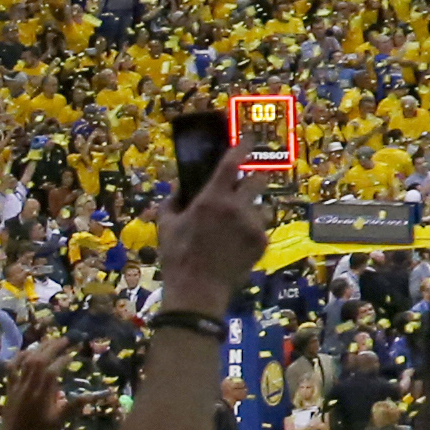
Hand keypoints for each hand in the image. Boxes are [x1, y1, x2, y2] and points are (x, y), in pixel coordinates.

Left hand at [0, 343, 65, 429]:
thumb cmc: (38, 429)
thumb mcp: (58, 422)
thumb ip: (72, 408)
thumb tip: (88, 396)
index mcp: (41, 395)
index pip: (51, 372)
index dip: (62, 361)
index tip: (72, 355)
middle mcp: (29, 387)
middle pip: (39, 362)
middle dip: (52, 348)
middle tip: (64, 339)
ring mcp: (17, 385)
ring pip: (26, 362)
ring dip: (39, 349)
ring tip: (50, 340)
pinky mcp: (10, 385)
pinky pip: (11, 368)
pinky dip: (18, 357)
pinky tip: (27, 350)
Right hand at [155, 152, 259, 319]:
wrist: (197, 291)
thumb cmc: (177, 256)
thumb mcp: (166, 225)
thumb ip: (173, 200)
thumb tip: (180, 186)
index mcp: (211, 199)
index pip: (233, 163)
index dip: (243, 147)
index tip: (249, 139)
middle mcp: (237, 207)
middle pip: (258, 179)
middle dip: (253, 179)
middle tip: (244, 186)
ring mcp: (253, 225)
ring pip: (261, 206)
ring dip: (252, 209)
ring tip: (235, 225)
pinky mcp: (263, 241)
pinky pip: (261, 227)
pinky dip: (251, 231)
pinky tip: (236, 244)